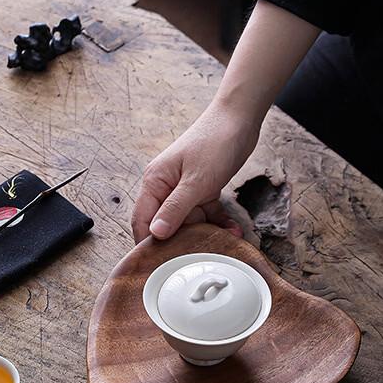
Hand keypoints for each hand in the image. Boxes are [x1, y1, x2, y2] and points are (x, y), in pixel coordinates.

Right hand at [132, 101, 259, 241]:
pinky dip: (218, 222)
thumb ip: (175, 209)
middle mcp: (166, 186)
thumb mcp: (196, 181)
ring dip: (206, 232)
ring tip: (224, 242)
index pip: (142, 220)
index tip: (159, 264)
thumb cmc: (214, 142)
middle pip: (167, 224)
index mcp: (155, 182)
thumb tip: (156, 234)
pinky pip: (206, 212)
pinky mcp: (202, 188)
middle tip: (198, 255)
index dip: (148, 243)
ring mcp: (184, 188)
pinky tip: (232, 231)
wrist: (240, 118)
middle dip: (183, 240)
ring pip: (189, 221)